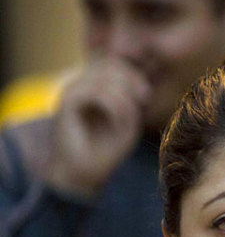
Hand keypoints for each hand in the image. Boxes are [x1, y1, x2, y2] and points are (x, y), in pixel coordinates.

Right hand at [43, 56, 150, 197]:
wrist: (82, 174)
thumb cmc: (106, 149)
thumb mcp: (128, 121)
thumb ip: (132, 99)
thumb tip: (138, 83)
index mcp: (93, 86)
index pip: (115, 63)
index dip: (134, 75)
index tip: (145, 97)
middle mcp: (80, 84)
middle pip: (111, 63)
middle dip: (132, 81)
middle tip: (142, 102)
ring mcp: (71, 91)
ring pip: (104, 76)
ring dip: (124, 97)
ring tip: (128, 119)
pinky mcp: (66, 103)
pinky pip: (95, 92)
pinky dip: (114, 105)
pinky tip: (119, 122)